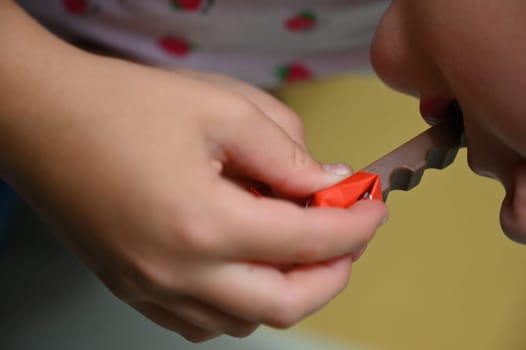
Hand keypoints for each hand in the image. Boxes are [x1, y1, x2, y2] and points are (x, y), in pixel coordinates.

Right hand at [2, 53, 386, 341]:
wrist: (44, 121)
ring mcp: (151, 290)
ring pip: (246, 320)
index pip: (308, 240)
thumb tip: (327, 183)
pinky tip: (246, 264)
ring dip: (288, 288)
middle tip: (351, 237)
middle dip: (335, 273)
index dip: (355, 225)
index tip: (374, 207)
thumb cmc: (123, 106)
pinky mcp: (134, 289)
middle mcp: (176, 273)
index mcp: (202, 223)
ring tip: (299, 245)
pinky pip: (204, 321)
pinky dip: (242, 299)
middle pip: (286, 304)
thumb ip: (287, 152)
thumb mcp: (223, 107)